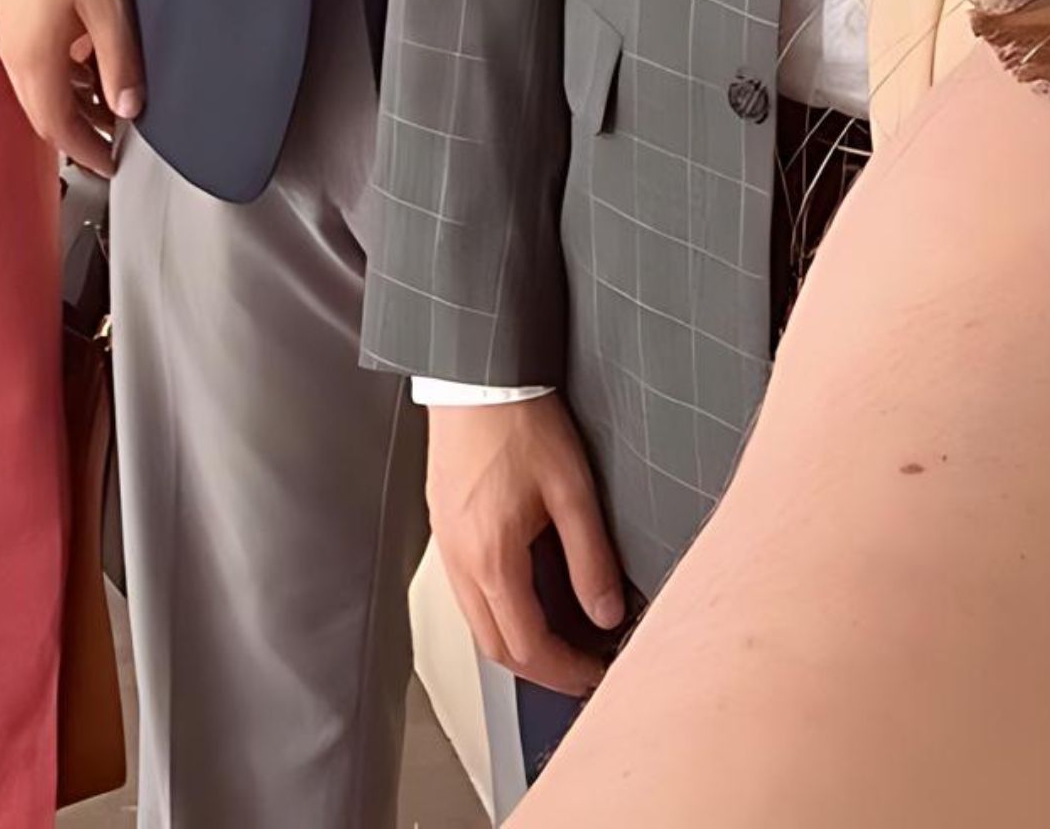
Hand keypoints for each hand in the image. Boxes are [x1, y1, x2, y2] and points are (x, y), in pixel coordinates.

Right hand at [0, 0, 142, 177]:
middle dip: (76, 134)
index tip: (110, 166)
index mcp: (33, 58)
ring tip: (105, 108)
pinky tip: (83, 68)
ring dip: (68, 105)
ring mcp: (5, 31)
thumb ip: (120, 64)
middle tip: (110, 146)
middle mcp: (10, 51)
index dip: (85, 151)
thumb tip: (129, 109)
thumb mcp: (110, 9)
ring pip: (34, 88)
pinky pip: (30, 62)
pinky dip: (57, 77)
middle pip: (41, 112)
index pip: (57, 126)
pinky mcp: (8, 13)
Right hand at [428, 396, 631, 695]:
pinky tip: (525, 600)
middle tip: (580, 672)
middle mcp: (461, 561)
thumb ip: (591, 558)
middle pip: (495, 647)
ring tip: (559, 642)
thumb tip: (605, 611)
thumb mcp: (572, 490)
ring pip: (477, 623)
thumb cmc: (518, 421)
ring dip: (516, 644)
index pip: (526, 646)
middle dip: (540, 671)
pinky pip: (466, 593)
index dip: (565, 672)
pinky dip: (497, 613)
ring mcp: (447, 546)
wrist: (475, 376)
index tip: (595, 674)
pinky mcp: (444, 529)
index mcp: (492, 558)